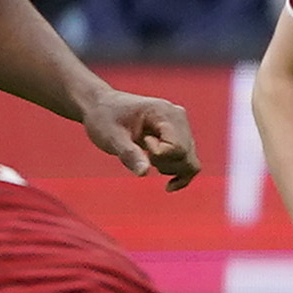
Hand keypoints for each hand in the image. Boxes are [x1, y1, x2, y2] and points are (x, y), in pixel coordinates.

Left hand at [82, 85, 201, 187]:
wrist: (102, 107)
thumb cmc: (104, 118)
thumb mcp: (111, 137)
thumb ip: (129, 154)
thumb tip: (144, 174)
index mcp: (162, 112)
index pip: (177, 146)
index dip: (158, 155)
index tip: (140, 143)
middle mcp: (178, 117)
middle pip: (187, 155)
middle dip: (164, 164)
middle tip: (140, 154)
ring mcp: (181, 126)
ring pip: (190, 161)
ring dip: (170, 168)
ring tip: (146, 158)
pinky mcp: (180, 136)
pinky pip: (189, 161)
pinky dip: (180, 174)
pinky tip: (168, 186)